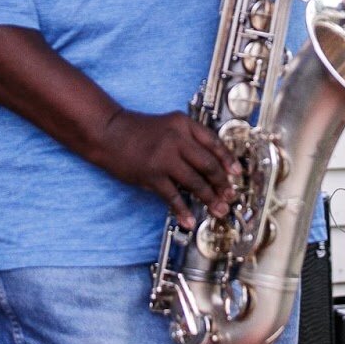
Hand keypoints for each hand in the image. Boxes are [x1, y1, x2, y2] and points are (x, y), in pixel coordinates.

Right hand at [91, 109, 241, 230]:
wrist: (108, 131)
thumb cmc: (137, 130)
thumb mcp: (167, 125)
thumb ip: (187, 139)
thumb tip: (209, 165)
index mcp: (183, 124)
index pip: (214, 142)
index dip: (228, 160)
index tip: (236, 173)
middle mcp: (177, 139)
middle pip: (209, 164)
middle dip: (222, 184)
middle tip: (229, 196)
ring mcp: (164, 157)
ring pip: (195, 182)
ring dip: (209, 199)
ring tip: (218, 210)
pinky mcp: (151, 174)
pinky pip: (173, 196)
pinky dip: (183, 210)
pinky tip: (190, 220)